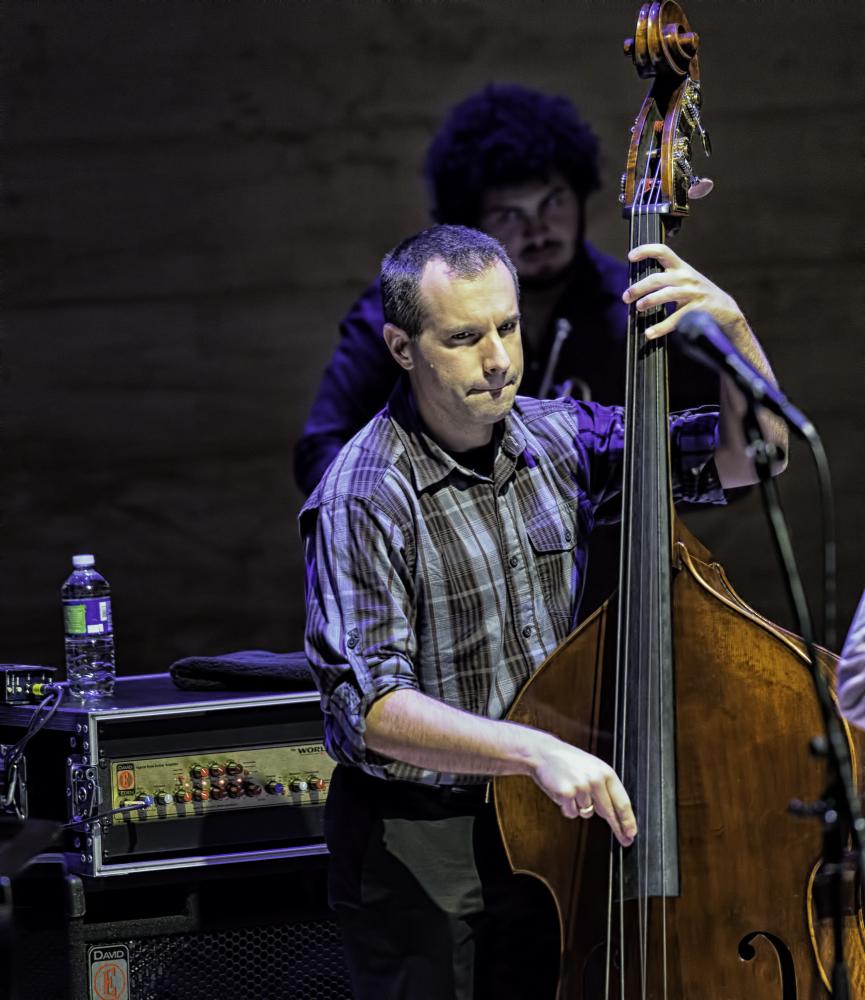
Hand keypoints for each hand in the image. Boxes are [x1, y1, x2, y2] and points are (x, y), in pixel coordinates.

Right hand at [532, 738, 636, 846]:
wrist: (543, 753)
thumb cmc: (568, 762)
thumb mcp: (593, 769)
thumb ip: (605, 789)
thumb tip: (614, 815)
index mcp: (605, 772)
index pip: (622, 801)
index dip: (628, 820)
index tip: (632, 834)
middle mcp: (595, 779)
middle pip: (609, 812)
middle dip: (617, 827)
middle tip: (625, 840)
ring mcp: (581, 786)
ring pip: (587, 813)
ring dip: (580, 807)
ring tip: (572, 790)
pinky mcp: (566, 793)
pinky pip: (572, 813)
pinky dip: (567, 807)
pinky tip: (562, 792)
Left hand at [623, 243, 748, 342]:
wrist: (726, 309)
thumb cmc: (699, 295)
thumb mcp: (685, 280)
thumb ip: (666, 279)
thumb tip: (637, 287)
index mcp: (682, 268)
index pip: (663, 251)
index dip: (645, 250)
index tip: (630, 256)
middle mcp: (686, 278)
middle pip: (658, 278)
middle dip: (638, 287)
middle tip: (626, 297)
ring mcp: (692, 293)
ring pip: (666, 294)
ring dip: (648, 301)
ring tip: (638, 308)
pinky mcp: (697, 310)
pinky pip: (675, 319)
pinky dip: (660, 327)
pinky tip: (650, 333)